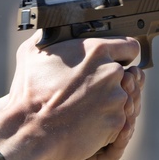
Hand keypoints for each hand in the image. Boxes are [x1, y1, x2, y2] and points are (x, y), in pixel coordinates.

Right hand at [0, 32, 141, 159]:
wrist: (30, 130)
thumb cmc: (29, 93)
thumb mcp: (31, 53)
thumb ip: (50, 36)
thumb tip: (52, 29)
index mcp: (96, 50)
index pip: (129, 46)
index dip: (122, 54)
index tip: (117, 60)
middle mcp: (111, 72)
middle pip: (125, 75)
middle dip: (110, 81)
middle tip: (89, 91)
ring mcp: (116, 99)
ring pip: (121, 99)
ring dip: (107, 103)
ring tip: (83, 109)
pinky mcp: (116, 122)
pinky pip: (118, 121)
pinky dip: (105, 123)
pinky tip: (85, 123)